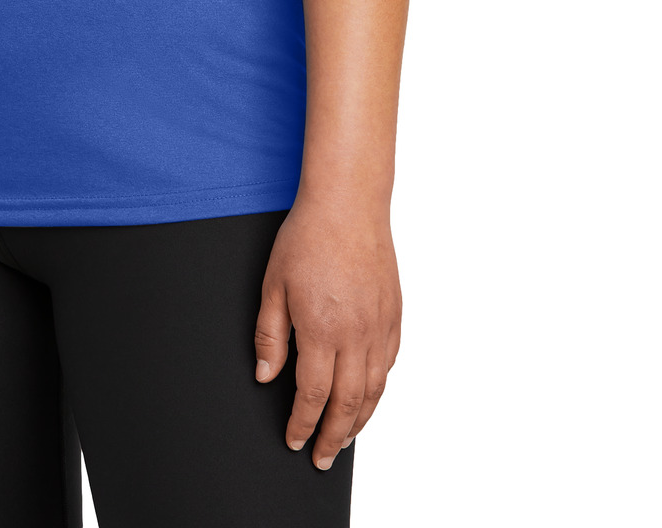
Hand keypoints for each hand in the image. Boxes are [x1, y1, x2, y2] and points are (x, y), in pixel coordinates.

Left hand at [253, 199, 400, 468]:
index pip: (313, 395)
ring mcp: (379, 326)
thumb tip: (267, 376)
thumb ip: (270, 335)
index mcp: (322, 330)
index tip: (295, 440)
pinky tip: (368, 395)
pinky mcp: (394, 315)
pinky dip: (378, 388)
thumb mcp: (273, 285)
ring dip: (359, 420)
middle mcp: (356, 335)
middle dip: (334, 436)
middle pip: (348, 403)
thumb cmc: (308, 238)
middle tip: (323, 458)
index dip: (303, 424)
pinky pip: (389, 364)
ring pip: (374, 390)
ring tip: (345, 438)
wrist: (348, 204)